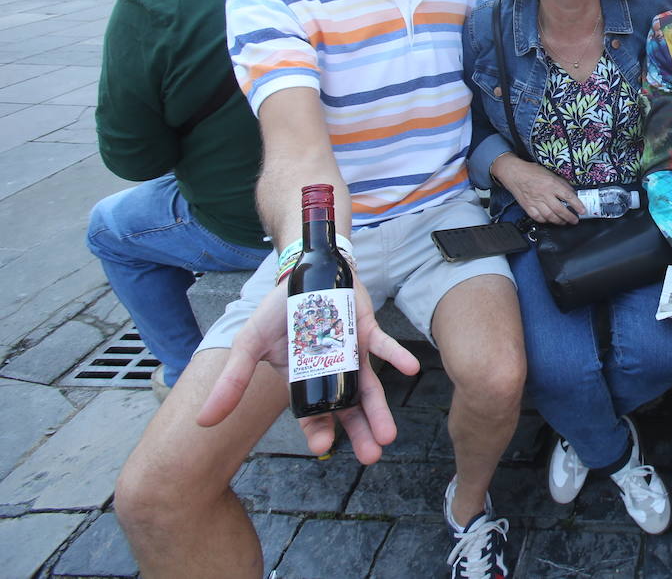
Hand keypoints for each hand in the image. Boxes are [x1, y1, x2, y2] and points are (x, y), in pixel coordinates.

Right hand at [197, 277, 419, 463]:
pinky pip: (384, 345)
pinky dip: (397, 356)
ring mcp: (352, 353)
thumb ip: (232, 381)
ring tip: (388, 435)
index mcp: (306, 380)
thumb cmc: (277, 311)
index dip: (319, 430)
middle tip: (370, 456)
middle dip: (359, 432)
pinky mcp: (367, 330)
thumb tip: (204, 421)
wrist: (303, 272)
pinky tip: (411, 369)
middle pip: (349, 409)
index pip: (315, 413)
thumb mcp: (248, 344)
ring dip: (380, 410)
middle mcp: (333, 372)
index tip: (323, 447)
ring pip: (370, 387)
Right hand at [492, 153, 583, 224]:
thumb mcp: (550, 173)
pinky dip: (546, 221)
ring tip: (564, 221)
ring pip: (550, 216)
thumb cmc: (532, 172)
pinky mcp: (528, 207)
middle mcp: (544, 194)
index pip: (568, 196)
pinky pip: (539, 218)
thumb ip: (562, 183)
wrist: (514, 173)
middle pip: (560, 210)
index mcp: (551, 184)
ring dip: (559, 221)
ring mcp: (535, 201)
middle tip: (575, 220)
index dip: (577, 205)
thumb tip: (572, 192)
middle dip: (570, 217)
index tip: (582, 211)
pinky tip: (550, 220)